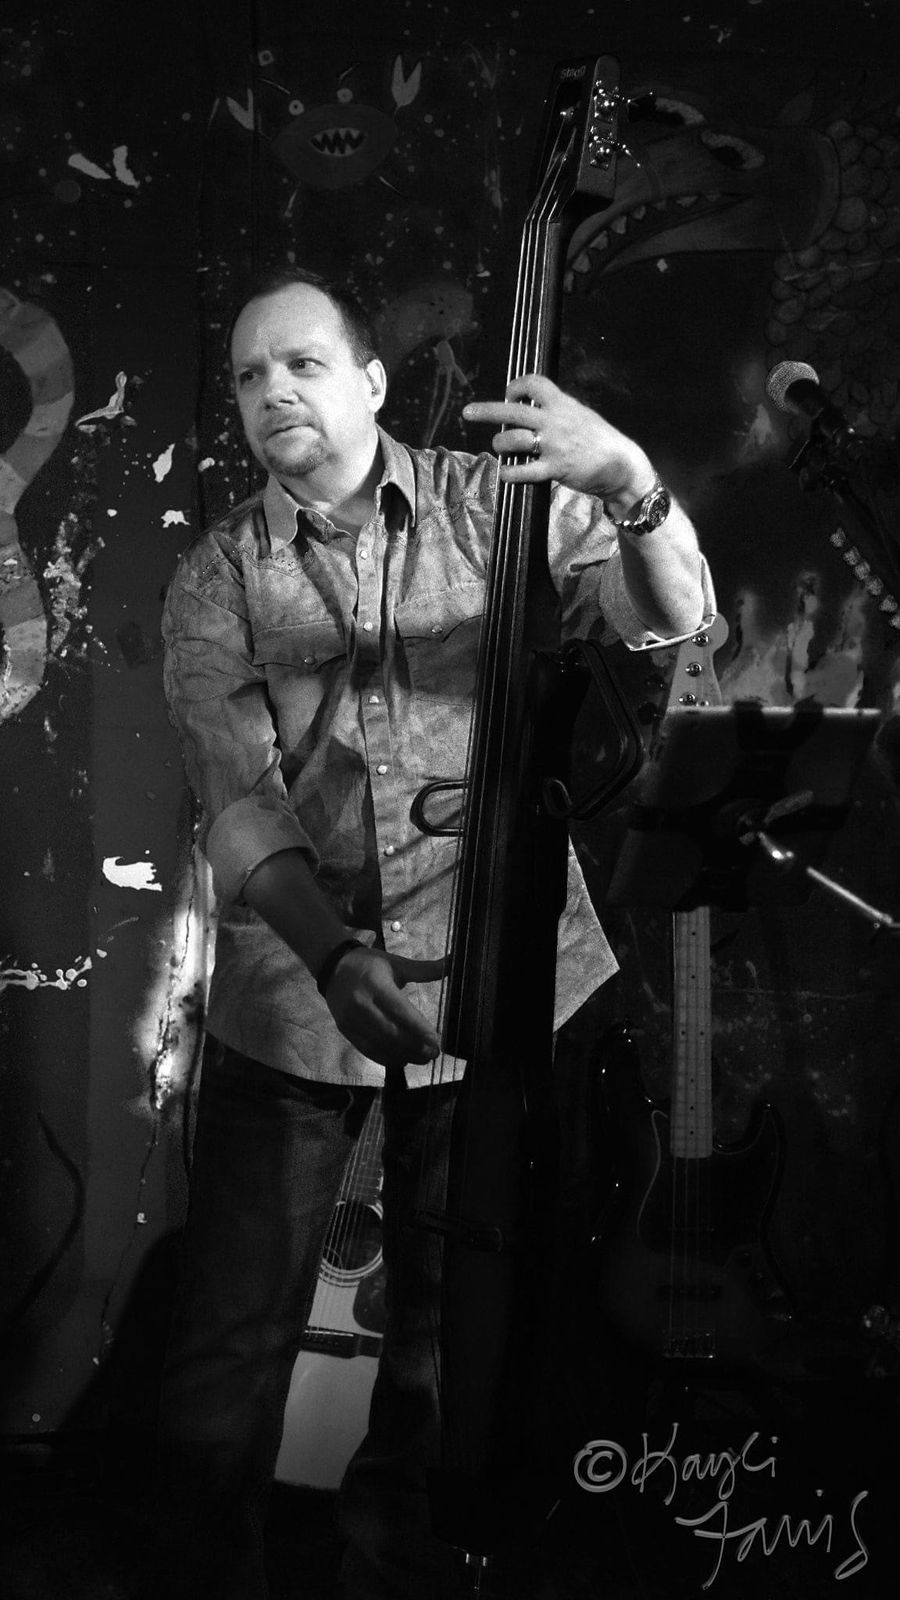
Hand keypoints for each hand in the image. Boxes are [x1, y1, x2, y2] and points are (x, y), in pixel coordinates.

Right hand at [323, 945, 445, 1068]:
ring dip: (403, 1055)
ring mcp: (351, 1019)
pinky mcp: (345, 1030)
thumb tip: (453, 963)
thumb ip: (424, 969)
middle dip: (414, 1046)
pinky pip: (367, 1049)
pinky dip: (386, 1058)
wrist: (333, 967)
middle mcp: (361, 1003)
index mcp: (375, 984)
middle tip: (433, 1053)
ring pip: (379, 1044)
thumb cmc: (370, 965)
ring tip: (422, 1058)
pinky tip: (402, 1059)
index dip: (418, 1028)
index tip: (436, 1040)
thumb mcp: (396, 963)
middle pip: (390, 1032)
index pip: (399, 1010)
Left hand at [462, 373, 655, 513]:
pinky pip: (524, 471)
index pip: (533, 383)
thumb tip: (534, 408)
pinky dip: (510, 472)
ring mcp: (553, 445)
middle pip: (512, 410)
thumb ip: (557, 410)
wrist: (621, 464)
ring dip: (500, 444)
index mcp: (562, 403)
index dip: (515, 386)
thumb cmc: (600, 440)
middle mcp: (554, 421)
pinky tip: (504, 472)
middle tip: (468, 412)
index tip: (508, 394)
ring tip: (499, 448)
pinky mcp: (554, 469)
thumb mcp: (580, 414)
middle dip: (486, 410)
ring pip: (513, 440)